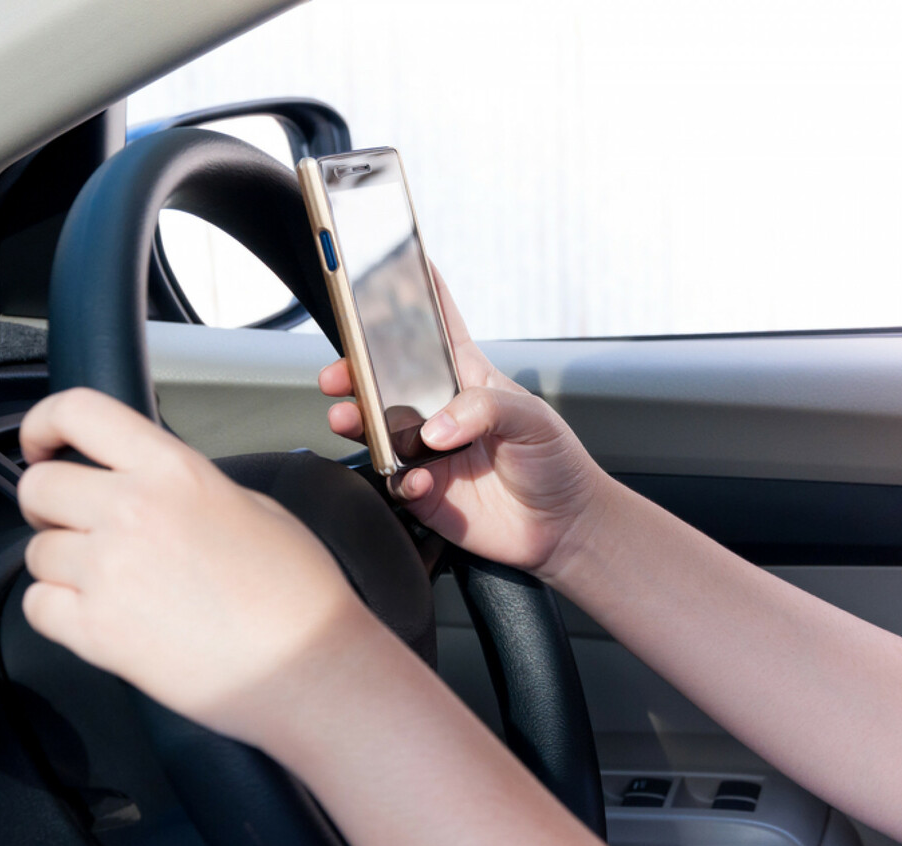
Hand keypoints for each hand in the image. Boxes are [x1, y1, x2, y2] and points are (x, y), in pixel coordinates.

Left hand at [16, 388, 369, 746]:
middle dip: (49, 505)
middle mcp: (135, 512)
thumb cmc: (297, 596)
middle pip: (38, 486)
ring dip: (63, 565)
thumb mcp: (254, 507)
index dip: (45, 422)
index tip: (44, 443)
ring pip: (35, 552)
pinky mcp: (97, 632)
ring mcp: (110, 571)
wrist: (309, 667)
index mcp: (176, 472)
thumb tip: (150, 487)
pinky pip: (37, 607)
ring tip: (114, 583)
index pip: (79, 411)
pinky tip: (104, 615)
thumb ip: (188, 487)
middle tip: (74, 522)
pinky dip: (59, 612)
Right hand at [319, 267, 612, 581]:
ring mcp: (427, 452)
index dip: (416, 293)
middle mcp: (440, 411)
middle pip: (386, 379)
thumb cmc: (555, 462)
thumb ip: (484, 410)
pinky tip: (414, 480)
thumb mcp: (531, 418)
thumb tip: (437, 427)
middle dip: (355, 370)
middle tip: (339, 372)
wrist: (562, 527)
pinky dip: (398, 479)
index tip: (391, 263)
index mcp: (467, 378)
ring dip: (357, 421)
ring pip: (376, 429)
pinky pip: (393, 482)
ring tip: (350, 419)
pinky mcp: (423, 492)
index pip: (437, 326)